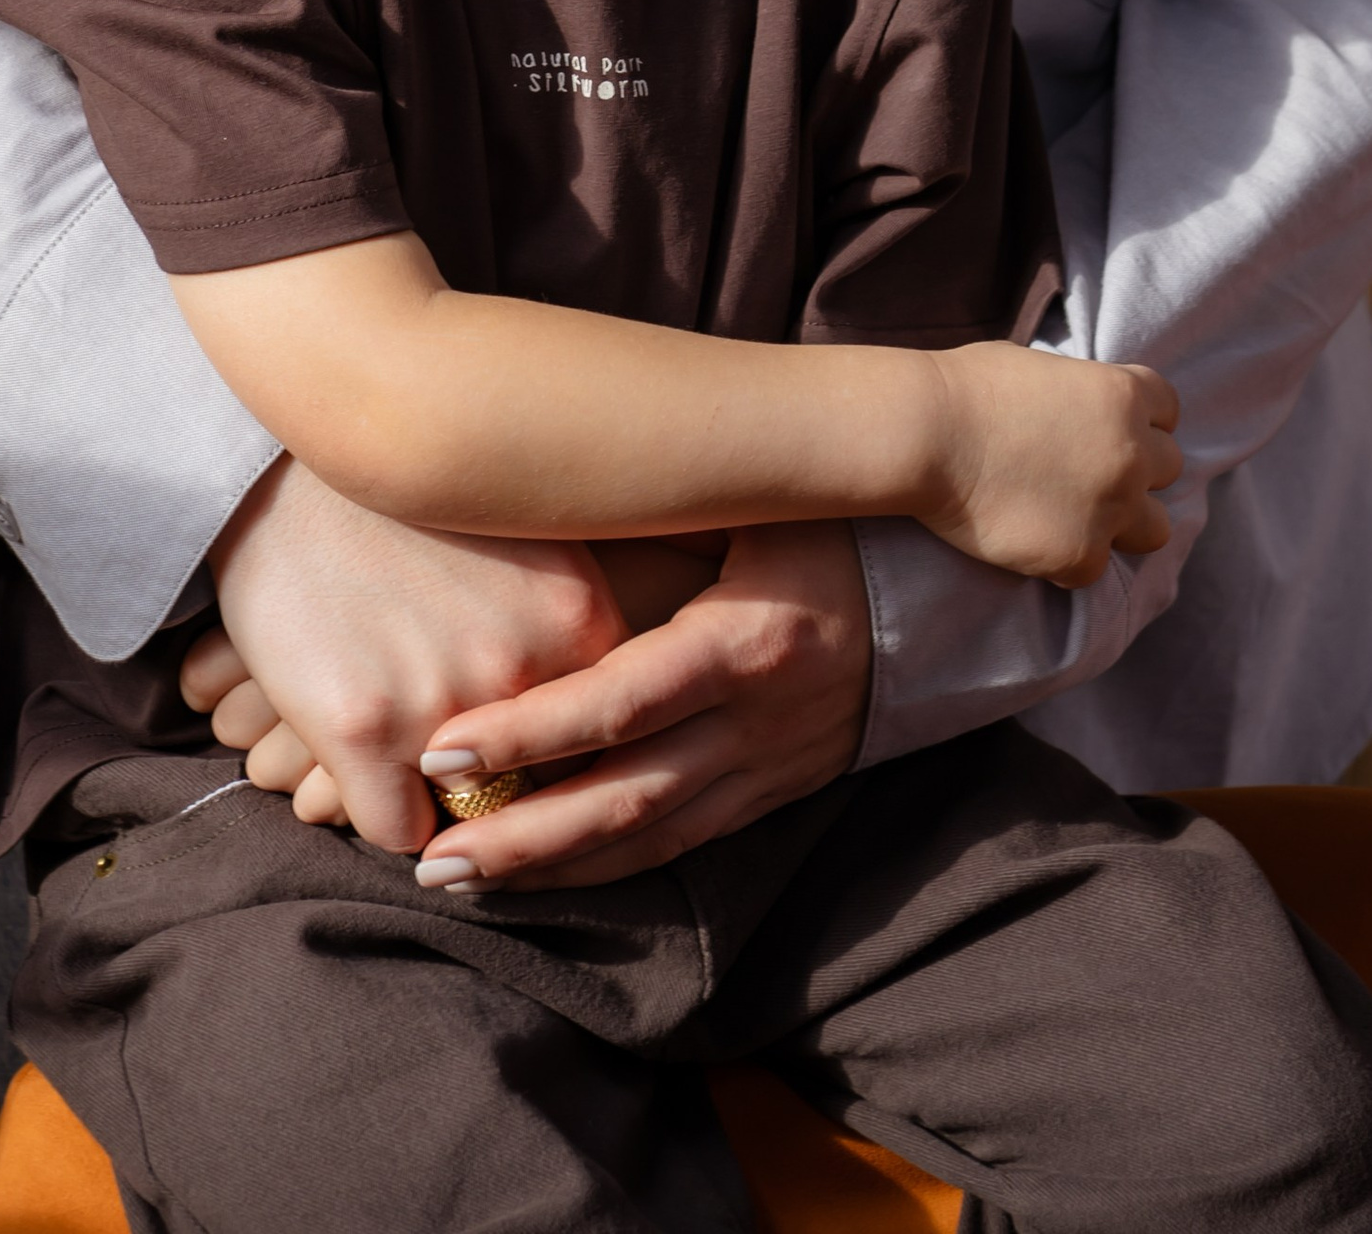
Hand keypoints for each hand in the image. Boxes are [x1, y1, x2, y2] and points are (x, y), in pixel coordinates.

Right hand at [182, 458, 625, 850]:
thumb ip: (571, 630)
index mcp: (579, 622)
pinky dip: (380, 805)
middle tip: (462, 739)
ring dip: (438, 791)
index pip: (604, 745)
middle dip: (504, 779)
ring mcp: (443, 704)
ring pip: (467, 817)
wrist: (277, 465)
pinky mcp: (360, 730)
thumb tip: (616, 720)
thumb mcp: (525, 540)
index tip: (534, 735)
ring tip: (403, 728)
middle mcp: (522, 667)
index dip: (566, 749)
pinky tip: (360, 749)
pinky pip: (397, 831)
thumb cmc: (404, 504)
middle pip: (537, 787)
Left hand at [408, 519, 872, 892]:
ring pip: (649, 838)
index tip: (444, 746)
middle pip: (626, 797)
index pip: (621, 702)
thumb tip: (528, 493)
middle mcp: (754, 722)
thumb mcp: (746, 504)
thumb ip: (653, 516)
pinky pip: (681, 846)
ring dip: (552, 868)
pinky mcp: (770, 795)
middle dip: (522, 832)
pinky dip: (608, 868)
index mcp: (743, 641)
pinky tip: (542, 878)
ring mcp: (766, 770)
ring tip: (457, 879)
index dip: (531, 732)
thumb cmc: (821, 524)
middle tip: (428, 854)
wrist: (943, 597)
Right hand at [913, 346, 1180, 587]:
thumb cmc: (966, 388)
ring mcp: (1111, 509)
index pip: (1167, 409)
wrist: (926, 434)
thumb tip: (1078, 411)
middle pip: (1167, 468)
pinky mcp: (1080, 557)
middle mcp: (1131, 453)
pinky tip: (1034, 541)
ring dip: (1124, 522)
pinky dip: (1069, 559)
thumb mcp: (1037, 368)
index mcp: (1122, 395)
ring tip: (1078, 517)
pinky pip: (1095, 569)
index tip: (1109, 429)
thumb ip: (1077, 394)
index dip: (1139, 419)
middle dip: (1134, 469)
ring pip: (1155, 529)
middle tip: (1086, 473)